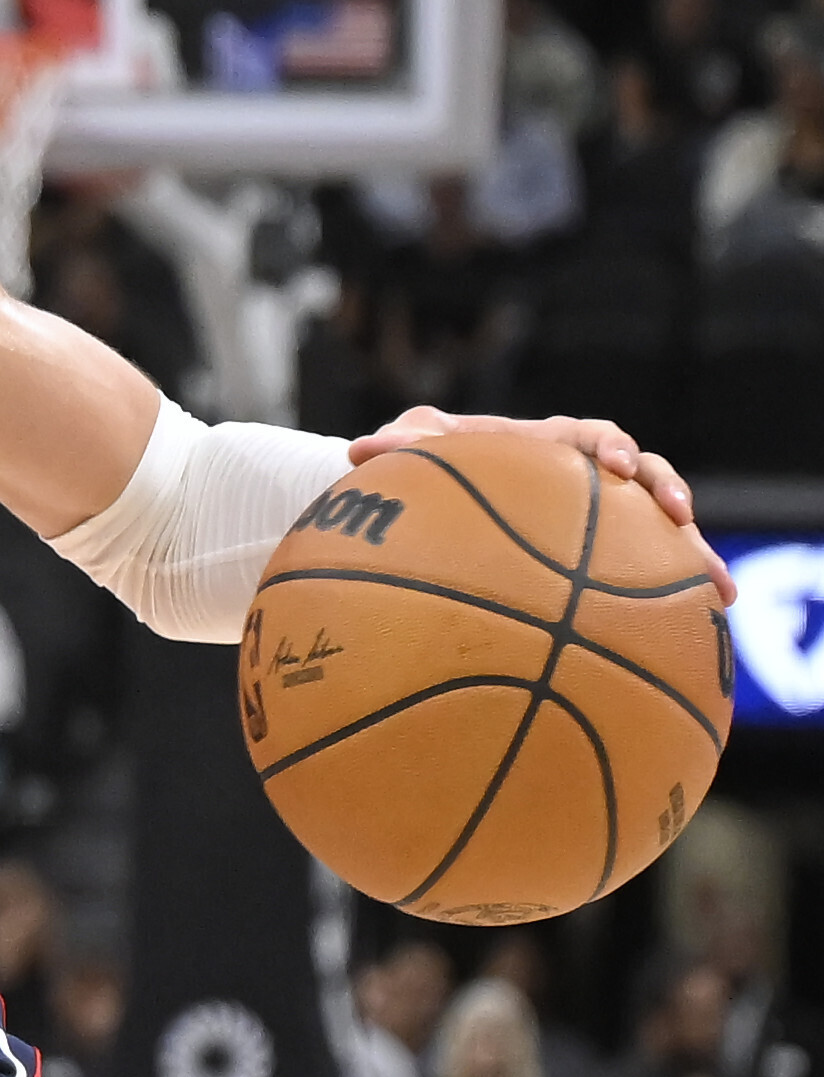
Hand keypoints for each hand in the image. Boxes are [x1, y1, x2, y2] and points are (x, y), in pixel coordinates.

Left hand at [348, 407, 734, 602]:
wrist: (434, 501)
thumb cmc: (424, 467)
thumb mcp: (410, 451)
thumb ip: (397, 448)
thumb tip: (357, 451)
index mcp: (548, 446)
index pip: (591, 437)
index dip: (610, 448)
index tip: (615, 466)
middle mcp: (583, 480)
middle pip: (644, 481)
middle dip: (670, 495)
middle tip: (683, 519)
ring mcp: (597, 523)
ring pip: (657, 534)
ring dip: (692, 557)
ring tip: (719, 590)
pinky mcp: (598, 562)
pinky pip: (640, 581)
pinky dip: (667, 605)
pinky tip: (695, 639)